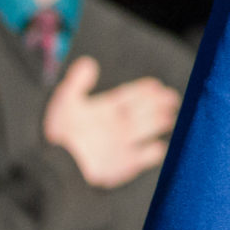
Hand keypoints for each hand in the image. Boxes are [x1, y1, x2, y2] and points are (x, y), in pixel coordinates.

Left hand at [42, 57, 178, 188]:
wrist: (58, 167)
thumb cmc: (59, 136)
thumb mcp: (66, 103)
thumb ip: (77, 82)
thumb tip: (89, 62)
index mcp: (105, 109)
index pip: (130, 95)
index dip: (143, 90)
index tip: (155, 85)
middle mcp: (117, 125)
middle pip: (143, 110)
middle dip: (158, 103)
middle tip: (171, 98)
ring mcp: (123, 144)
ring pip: (149, 128)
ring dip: (160, 122)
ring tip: (168, 117)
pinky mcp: (126, 164)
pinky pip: (148, 157)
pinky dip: (155, 152)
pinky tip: (159, 146)